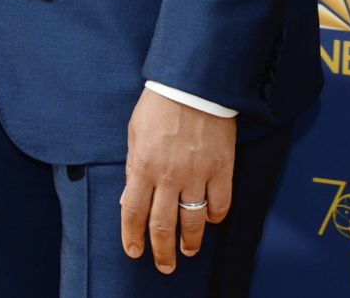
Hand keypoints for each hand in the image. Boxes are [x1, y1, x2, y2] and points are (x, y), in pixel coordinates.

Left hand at [120, 87, 235, 273]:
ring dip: (191, 242)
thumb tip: (127, 198)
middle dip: (162, 252)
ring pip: (193, 222)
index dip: (132, 237)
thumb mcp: (134, 131)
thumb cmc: (159, 103)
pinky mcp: (221, 169)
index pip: (133, 212)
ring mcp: (197, 174)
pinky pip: (220, 204)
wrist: (193, 83)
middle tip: (164, 266)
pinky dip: (215, 217)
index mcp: (143, 165)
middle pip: (163, 226)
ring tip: (189, 251)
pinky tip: (210, 220)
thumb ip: (132, 165)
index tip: (134, 252)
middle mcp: (169, 176)